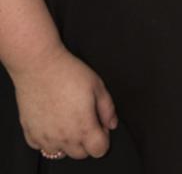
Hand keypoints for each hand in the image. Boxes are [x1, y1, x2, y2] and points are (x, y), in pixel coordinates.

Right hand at [12, 44, 117, 159]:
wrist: (40, 65)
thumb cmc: (68, 73)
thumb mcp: (97, 85)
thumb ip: (108, 109)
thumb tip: (111, 123)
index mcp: (84, 128)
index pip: (99, 150)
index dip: (103, 137)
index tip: (100, 125)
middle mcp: (64, 138)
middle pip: (81, 154)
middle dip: (86, 140)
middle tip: (85, 119)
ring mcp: (45, 138)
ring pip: (61, 153)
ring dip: (67, 142)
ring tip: (67, 121)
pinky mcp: (31, 133)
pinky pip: (41, 147)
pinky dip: (47, 139)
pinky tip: (51, 123)